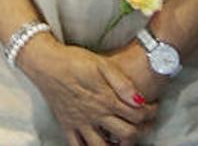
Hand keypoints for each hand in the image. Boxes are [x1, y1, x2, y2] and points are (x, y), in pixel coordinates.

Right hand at [19, 37, 157, 144]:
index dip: (151, 113)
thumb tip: (140, 100)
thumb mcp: (100, 63)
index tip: (153, 108)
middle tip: (144, 124)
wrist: (44, 62)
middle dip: (141, 131)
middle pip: (127, 134)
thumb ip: (122, 82)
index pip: (137, 115)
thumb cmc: (73, 60)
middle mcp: (95, 115)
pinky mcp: (67, 124)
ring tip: (123, 140)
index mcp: (106, 98)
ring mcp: (80, 122)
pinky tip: (97, 145)